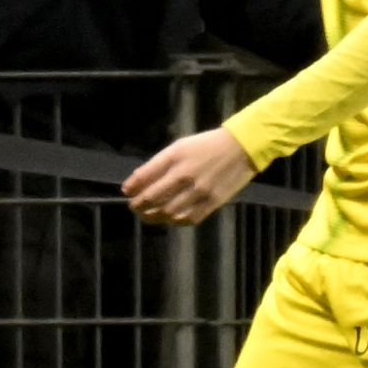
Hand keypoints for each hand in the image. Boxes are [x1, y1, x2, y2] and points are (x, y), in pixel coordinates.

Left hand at [124, 128, 257, 223]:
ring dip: (153, 216)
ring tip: (147, 215)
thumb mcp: (179, 147)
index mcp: (174, 157)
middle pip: (152, 198)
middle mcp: (185, 175)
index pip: (144, 176)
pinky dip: (175, 221)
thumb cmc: (205, 146)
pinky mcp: (213, 202)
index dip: (131, 188)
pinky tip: (170, 218)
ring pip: (168, 212)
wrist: (240, 148)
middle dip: (138, 205)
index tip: (126, 192)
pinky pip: (188, 219)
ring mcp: (199, 191)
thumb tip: (135, 183)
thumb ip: (157, 164)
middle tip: (134, 207)